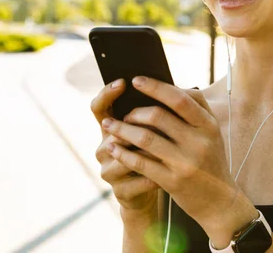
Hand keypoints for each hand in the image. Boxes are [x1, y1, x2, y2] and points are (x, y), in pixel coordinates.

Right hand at [90, 78, 159, 218]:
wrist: (153, 189)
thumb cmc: (157, 151)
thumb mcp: (154, 130)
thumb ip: (156, 111)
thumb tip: (171, 86)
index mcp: (111, 128)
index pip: (99, 106)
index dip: (107, 94)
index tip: (123, 82)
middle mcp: (104, 147)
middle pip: (114, 131)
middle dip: (138, 124)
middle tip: (159, 118)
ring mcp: (109, 170)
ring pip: (127, 156)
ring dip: (150, 150)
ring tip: (169, 146)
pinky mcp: (120, 191)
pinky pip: (139, 179)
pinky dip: (157, 174)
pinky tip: (173, 171)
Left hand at [102, 76, 257, 235]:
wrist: (220, 201)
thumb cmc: (210, 160)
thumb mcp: (212, 133)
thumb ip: (195, 110)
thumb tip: (167, 87)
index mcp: (209, 125)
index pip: (180, 99)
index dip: (156, 87)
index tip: (136, 80)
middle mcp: (199, 142)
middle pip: (159, 116)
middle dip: (134, 111)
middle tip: (123, 112)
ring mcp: (186, 162)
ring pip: (146, 138)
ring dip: (122, 130)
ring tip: (109, 125)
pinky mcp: (173, 181)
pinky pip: (141, 162)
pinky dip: (124, 153)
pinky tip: (114, 148)